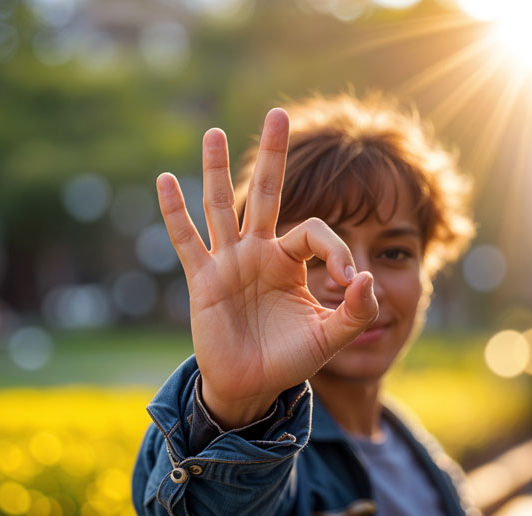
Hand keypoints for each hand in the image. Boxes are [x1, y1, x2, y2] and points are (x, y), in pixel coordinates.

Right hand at [156, 108, 378, 429]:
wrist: (251, 386)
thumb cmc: (289, 359)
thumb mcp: (330, 337)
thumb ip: (354, 310)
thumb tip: (366, 276)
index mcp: (291, 261)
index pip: (313, 230)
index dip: (337, 247)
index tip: (349, 278)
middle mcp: (259, 252)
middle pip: (266, 193)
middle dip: (273, 155)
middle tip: (279, 113)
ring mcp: (228, 262)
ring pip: (221, 207)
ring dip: (216, 170)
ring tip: (213, 132)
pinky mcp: (203, 279)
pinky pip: (187, 241)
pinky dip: (175, 212)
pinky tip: (165, 181)